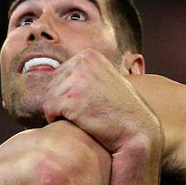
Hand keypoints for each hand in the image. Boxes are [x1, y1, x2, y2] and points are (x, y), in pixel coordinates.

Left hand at [43, 48, 161, 154]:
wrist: (137, 129)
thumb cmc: (121, 108)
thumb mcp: (105, 78)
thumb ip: (86, 72)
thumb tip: (60, 70)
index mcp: (89, 55)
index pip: (60, 73)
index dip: (66, 92)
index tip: (81, 104)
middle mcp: (82, 63)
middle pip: (52, 85)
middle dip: (60, 102)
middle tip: (80, 114)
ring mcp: (77, 81)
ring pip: (49, 97)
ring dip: (59, 112)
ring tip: (79, 119)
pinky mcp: (72, 100)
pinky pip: (48, 109)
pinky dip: (55, 119)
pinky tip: (73, 123)